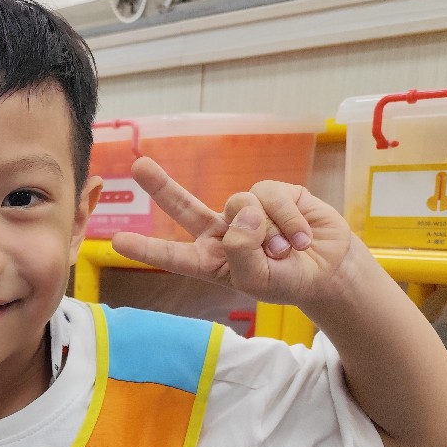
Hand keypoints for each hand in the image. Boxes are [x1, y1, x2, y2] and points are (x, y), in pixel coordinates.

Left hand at [110, 157, 364, 308]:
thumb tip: (240, 212)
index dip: (147, 249)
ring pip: (241, 204)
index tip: (117, 241)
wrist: (329, 268)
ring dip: (268, 231)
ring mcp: (245, 211)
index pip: (173, 256)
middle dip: (162, 185)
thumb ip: (243, 253)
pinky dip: (288, 220)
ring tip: (286, 250)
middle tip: (139, 166)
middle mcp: (221, 232)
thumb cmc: (289, 281)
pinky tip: (301, 237)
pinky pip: (270, 197)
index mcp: (210, 261)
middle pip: (184, 206)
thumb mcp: (260, 281)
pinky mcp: (272, 194)